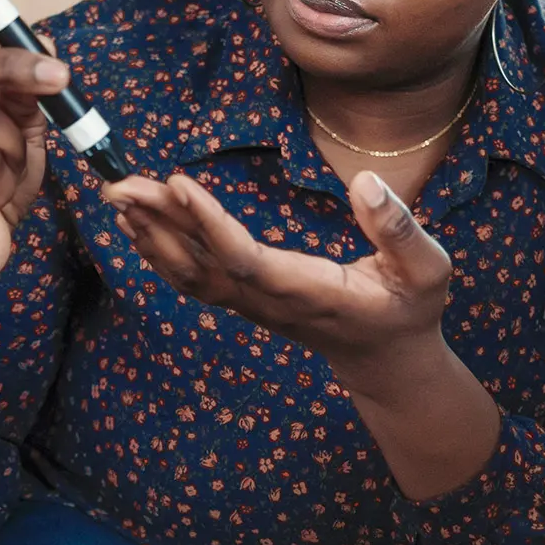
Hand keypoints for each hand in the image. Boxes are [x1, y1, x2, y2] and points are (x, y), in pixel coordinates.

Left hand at [100, 170, 454, 393]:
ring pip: (190, 274)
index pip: (248, 260)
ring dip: (150, 234)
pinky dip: (159, 250)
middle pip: (203, 265)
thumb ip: (399, 229)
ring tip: (117, 194)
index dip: (210, 225)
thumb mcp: (427, 269)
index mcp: (312, 293)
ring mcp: (254, 307)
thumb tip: (366, 182)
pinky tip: (137, 223)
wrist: (388, 362)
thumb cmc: (410, 310)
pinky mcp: (245, 301)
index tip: (178, 184)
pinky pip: (193, 279)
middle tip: (120, 183)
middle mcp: (272, 303)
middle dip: (160, 223)